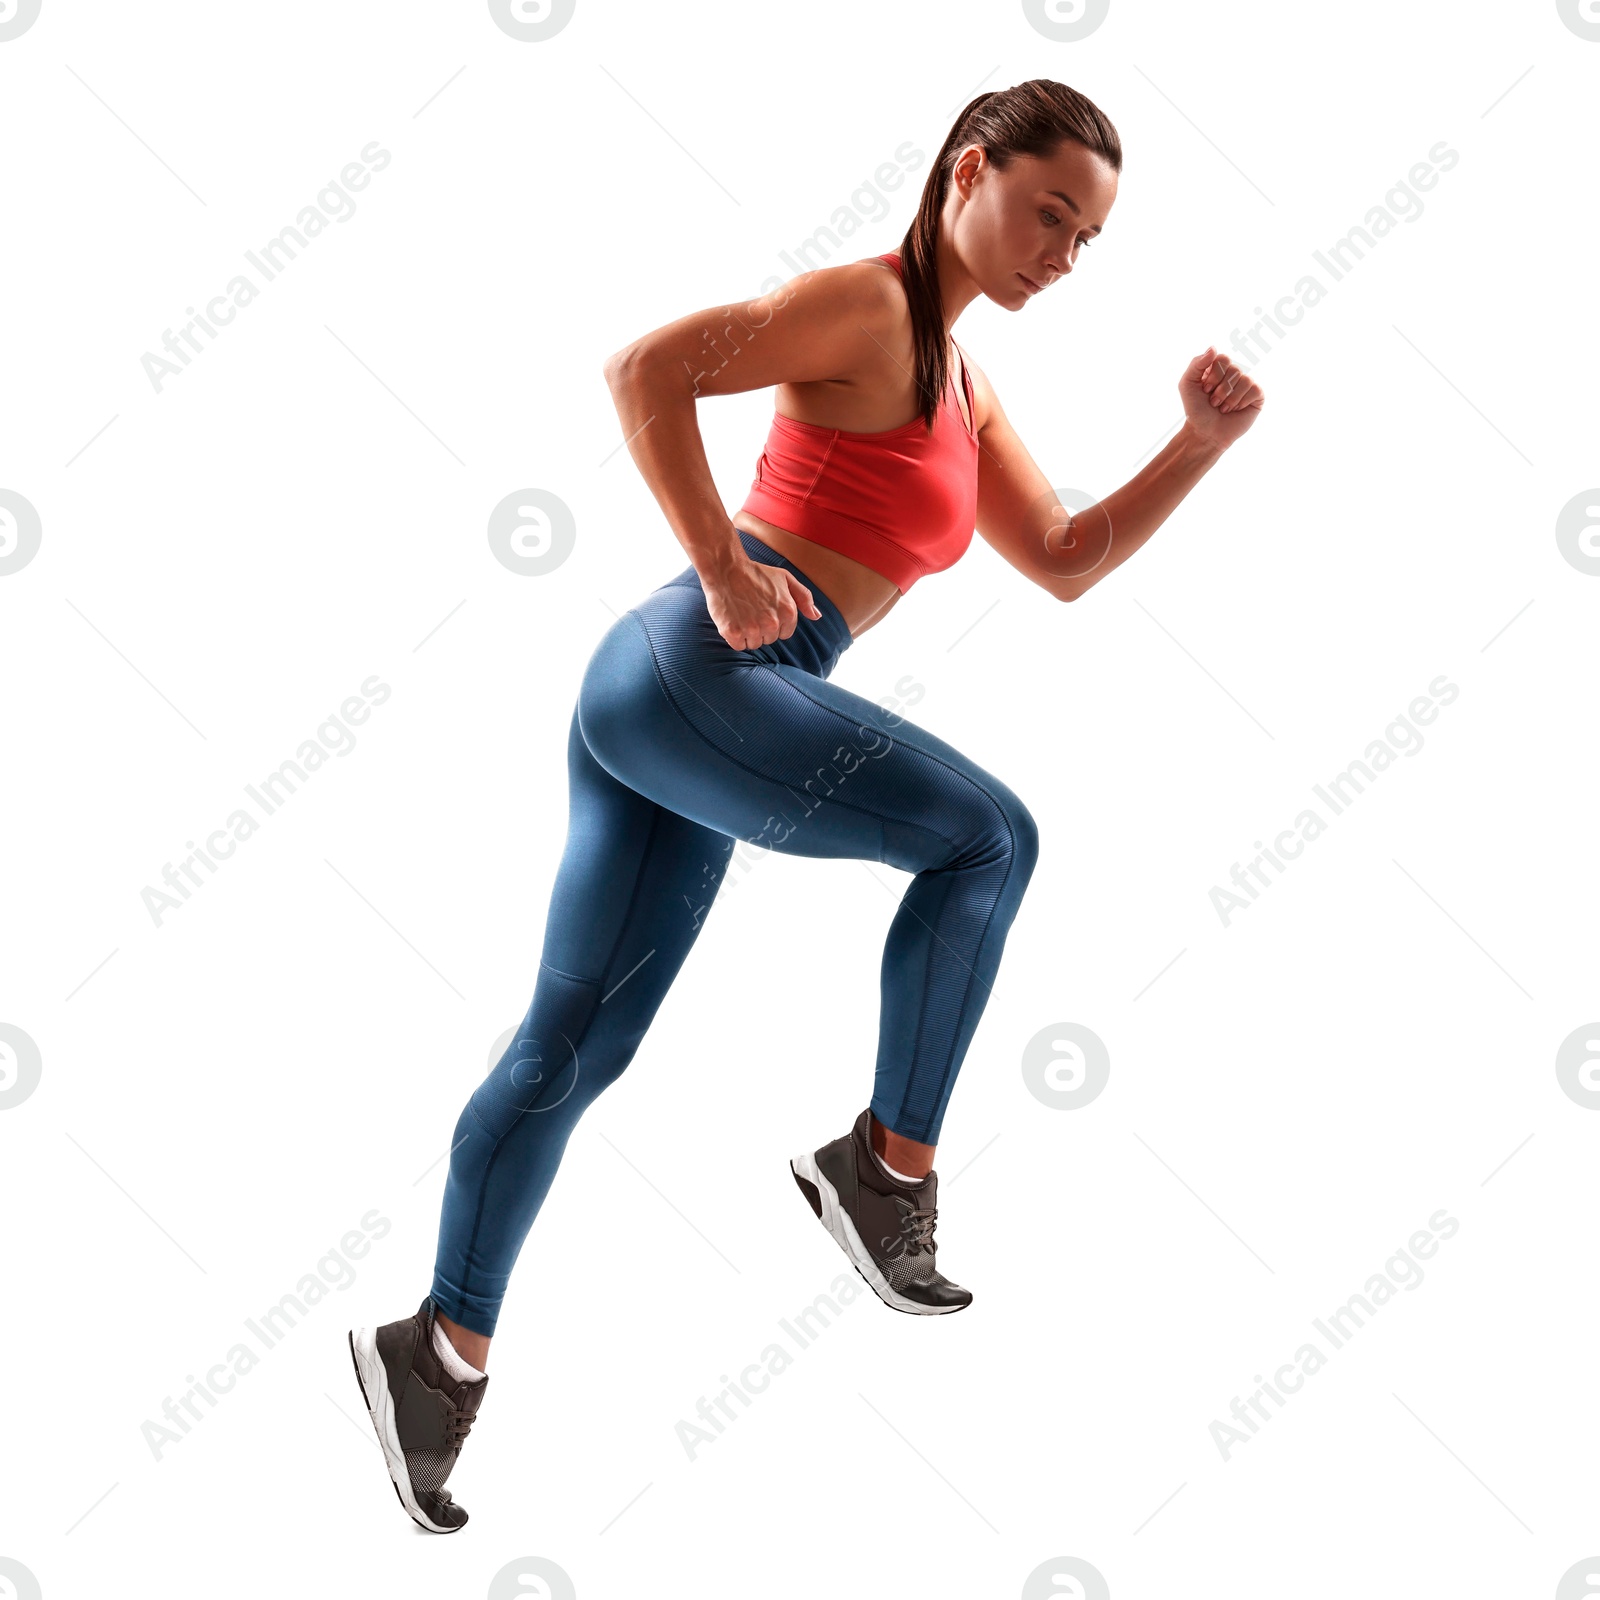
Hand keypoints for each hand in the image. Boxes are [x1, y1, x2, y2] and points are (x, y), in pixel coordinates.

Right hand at [702, 552, 819, 650]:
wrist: (726, 568)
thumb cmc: (756, 573)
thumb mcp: (785, 578)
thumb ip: (804, 597)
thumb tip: (817, 617)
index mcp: (788, 612)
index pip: (785, 633)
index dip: (774, 623)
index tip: (764, 611)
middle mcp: (772, 623)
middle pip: (769, 640)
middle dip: (761, 629)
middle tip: (751, 610)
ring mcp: (752, 629)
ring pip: (754, 644)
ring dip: (747, 634)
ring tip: (741, 614)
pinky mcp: (733, 632)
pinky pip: (738, 646)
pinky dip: (734, 636)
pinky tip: (732, 620)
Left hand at [1179, 346, 1263, 447]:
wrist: (1205, 433)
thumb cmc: (1196, 410)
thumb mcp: (1187, 384)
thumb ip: (1196, 363)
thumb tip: (1214, 347)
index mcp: (1218, 368)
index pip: (1223, 358)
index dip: (1214, 375)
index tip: (1205, 390)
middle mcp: (1234, 374)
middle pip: (1234, 369)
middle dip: (1220, 390)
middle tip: (1213, 402)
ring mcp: (1246, 384)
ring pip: (1244, 380)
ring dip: (1229, 398)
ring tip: (1222, 408)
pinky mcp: (1256, 396)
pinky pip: (1254, 389)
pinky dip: (1241, 402)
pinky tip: (1235, 410)